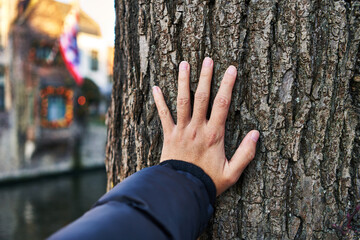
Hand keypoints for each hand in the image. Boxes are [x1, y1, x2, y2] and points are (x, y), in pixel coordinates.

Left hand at [152, 57, 258, 195]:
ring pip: (182, 101)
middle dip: (205, 77)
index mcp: (214, 134)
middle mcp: (197, 128)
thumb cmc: (208, 182)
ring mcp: (182, 130)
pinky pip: (164, 115)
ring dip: (183, 82)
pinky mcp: (169, 135)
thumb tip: (256, 134)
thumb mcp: (232, 173)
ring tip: (184, 64)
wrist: (182, 189)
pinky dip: (159, 102)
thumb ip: (245, 154)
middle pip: (202, 97)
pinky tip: (155, 88)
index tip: (231, 69)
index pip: (223, 104)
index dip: (228, 85)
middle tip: (208, 59)